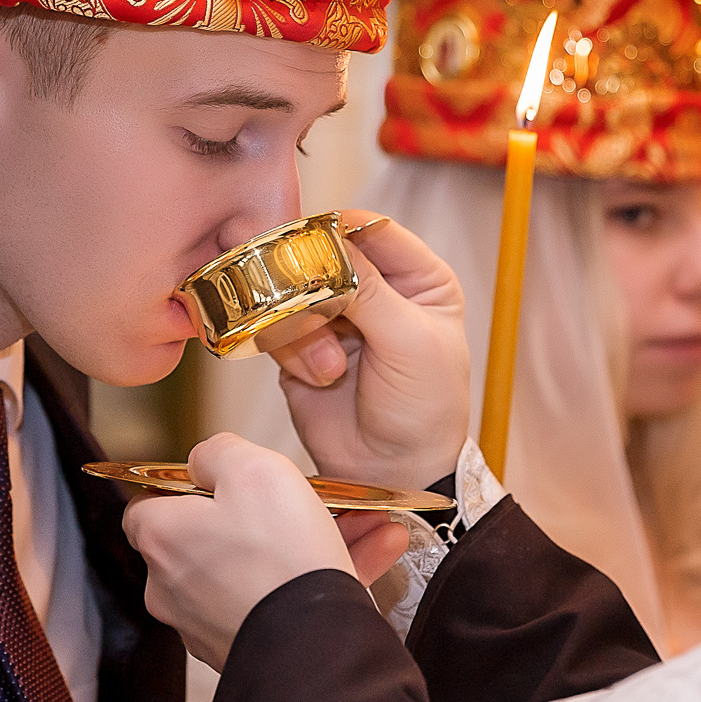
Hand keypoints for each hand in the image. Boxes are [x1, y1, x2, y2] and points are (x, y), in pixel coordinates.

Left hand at [124, 434, 397, 669]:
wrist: (314, 645)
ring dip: (308, 540)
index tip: (225, 478)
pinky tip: (374, 550)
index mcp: (161, 538)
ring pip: (261, 565)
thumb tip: (204, 460)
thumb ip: (218, 452)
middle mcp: (173, 586)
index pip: (149, 503)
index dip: (187, 484)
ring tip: (364, 522)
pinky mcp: (246, 646)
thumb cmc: (279, 556)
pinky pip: (282, 598)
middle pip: (215, 534)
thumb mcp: (253, 468)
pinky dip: (319, 576)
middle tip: (311, 498)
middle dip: (269, 511)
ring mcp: (208, 621)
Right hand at [271, 216, 470, 491]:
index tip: (316, 245)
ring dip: (307, 328)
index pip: (372, 228)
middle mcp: (374, 290)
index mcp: (417, 277)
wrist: (394, 472)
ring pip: (293, 290)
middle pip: (322, 254)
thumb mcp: (410, 340)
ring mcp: (334, 317)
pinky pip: (276, 326)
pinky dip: (291, 349)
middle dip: (315, 284)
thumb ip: (368, 288)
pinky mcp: (300, 346)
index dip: (342, 231)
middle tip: (317, 308)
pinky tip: (318, 376)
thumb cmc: (424, 408)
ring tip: (333, 368)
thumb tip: (327, 242)